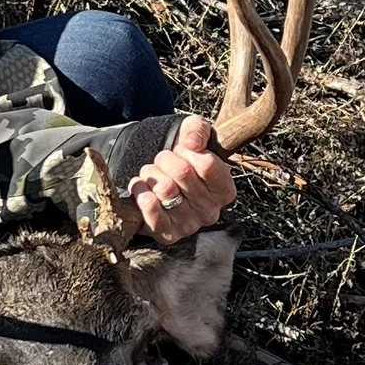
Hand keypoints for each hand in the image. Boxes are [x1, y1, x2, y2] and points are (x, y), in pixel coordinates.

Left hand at [129, 114, 234, 242]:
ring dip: (152, 173)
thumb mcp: (192, 137)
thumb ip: (198, 130)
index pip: (208, 164)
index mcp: (224, 190)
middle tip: (163, 160)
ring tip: (152, 174)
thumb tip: (192, 142)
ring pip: (165, 188)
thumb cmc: (179, 160)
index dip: (189, 150)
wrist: (155, 180)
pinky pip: (152, 212)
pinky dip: (141, 193)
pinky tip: (141, 186)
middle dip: (166, 159)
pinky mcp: (167, 234)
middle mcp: (210, 211)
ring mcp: (189, 225)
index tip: (182, 148)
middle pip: (183, 172)